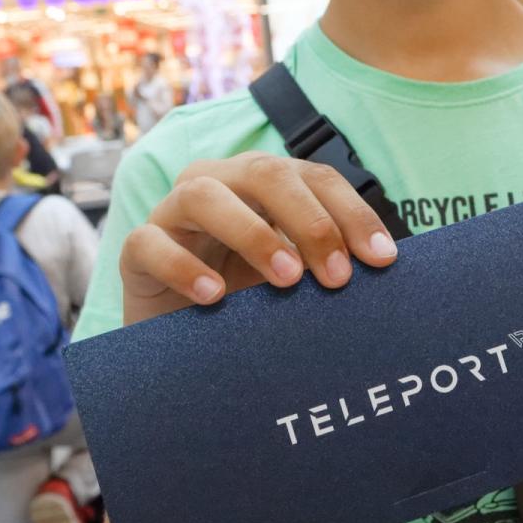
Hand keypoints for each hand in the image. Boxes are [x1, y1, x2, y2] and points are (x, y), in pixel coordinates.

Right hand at [120, 153, 399, 326]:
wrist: (181, 349)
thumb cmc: (246, 305)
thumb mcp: (294, 283)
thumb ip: (329, 267)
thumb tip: (387, 270)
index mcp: (261, 185)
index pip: (313, 177)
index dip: (351, 211)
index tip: (382, 259)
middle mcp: (217, 185)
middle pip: (264, 173)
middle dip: (310, 221)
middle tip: (338, 276)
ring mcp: (171, 214)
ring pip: (203, 194)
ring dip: (252, 233)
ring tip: (287, 279)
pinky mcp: (136, 251)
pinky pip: (150, 242)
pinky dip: (183, 266)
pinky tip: (215, 297)